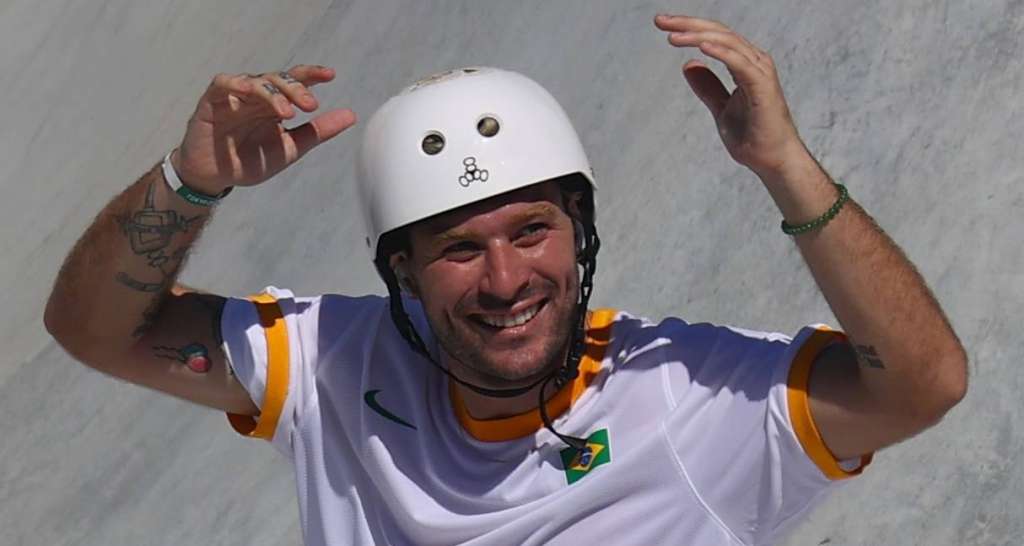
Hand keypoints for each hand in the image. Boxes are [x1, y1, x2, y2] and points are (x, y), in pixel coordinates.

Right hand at [172, 65, 356, 193]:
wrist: (216, 177)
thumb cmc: (250, 160)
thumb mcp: (290, 147)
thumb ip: (318, 131)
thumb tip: (351, 115)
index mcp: (276, 103)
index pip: (296, 81)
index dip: (312, 74)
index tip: (331, 75)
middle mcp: (257, 95)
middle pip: (279, 80)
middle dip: (296, 90)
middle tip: (311, 106)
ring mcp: (235, 96)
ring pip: (256, 82)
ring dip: (273, 93)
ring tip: (288, 112)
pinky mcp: (212, 101)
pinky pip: (223, 84)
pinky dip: (235, 83)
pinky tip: (248, 90)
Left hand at [655, 15, 805, 178]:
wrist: (773, 161)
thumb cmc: (754, 137)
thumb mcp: (721, 108)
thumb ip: (708, 87)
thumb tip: (688, 64)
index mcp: (744, 65)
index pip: (715, 37)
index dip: (690, 28)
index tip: (663, 25)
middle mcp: (754, 62)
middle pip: (719, 33)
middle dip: (689, 24)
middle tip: (660, 21)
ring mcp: (760, 72)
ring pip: (727, 42)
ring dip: (698, 36)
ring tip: (673, 36)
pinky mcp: (762, 86)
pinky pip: (739, 62)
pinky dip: (720, 52)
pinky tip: (700, 46)